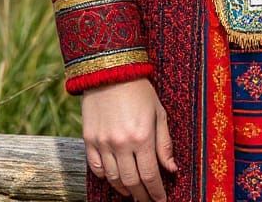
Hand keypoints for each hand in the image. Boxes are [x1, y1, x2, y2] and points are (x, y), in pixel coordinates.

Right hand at [81, 79, 177, 201]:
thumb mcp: (159, 113)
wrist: (111, 72)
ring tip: (133, 194)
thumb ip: (165, 143)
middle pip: (132, 182)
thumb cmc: (141, 90)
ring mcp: (103, 144)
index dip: (156, 192)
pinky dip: (106, 178)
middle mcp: (121, 144)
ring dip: (124, 190)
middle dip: (142, 195)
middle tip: (148, 201)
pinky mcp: (89, 140)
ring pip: (113, 179)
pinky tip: (114, 179)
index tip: (161, 200)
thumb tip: (172, 169)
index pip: (151, 175)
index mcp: (142, 137)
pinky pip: (96, 168)